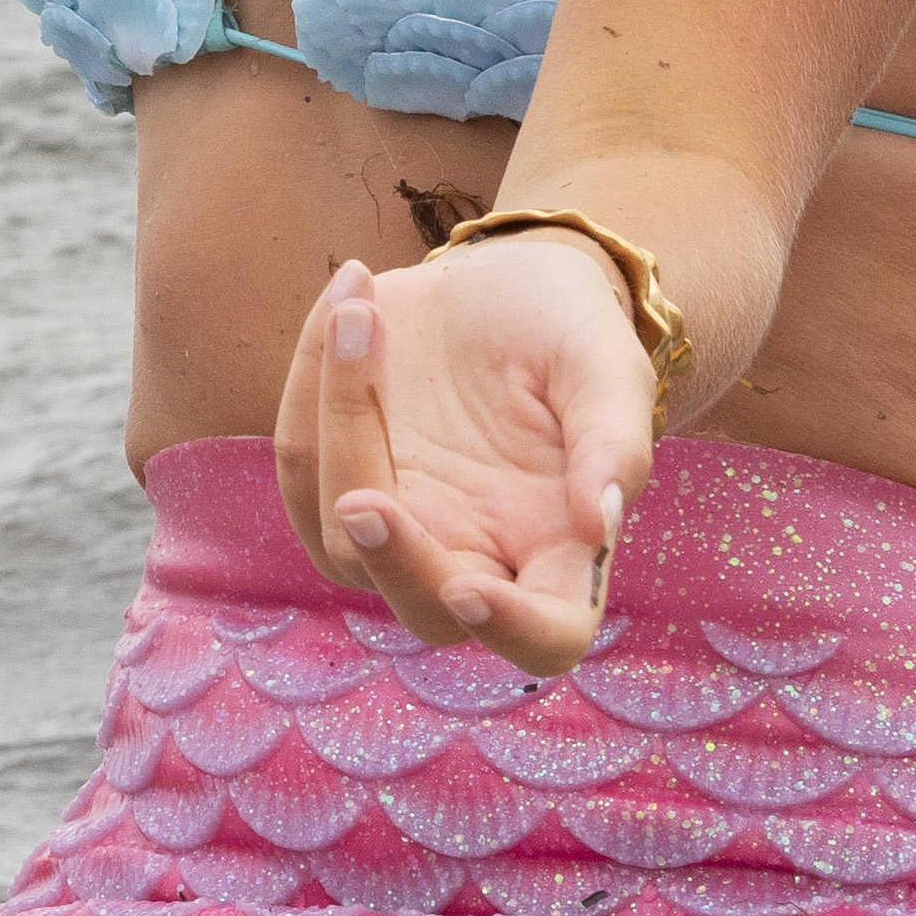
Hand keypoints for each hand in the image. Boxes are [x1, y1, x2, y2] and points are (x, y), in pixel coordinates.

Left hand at [274, 233, 647, 671]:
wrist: (499, 282)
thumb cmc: (569, 329)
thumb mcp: (606, 364)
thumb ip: (615, 439)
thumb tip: (601, 521)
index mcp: (560, 549)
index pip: (547, 633)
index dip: (512, 630)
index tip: (471, 590)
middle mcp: (475, 556)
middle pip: (421, 607)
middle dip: (388, 557)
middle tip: (363, 498)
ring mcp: (400, 527)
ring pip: (339, 531)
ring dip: (338, 414)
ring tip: (363, 307)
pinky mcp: (339, 480)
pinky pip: (300, 458)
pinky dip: (309, 377)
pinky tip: (347, 300)